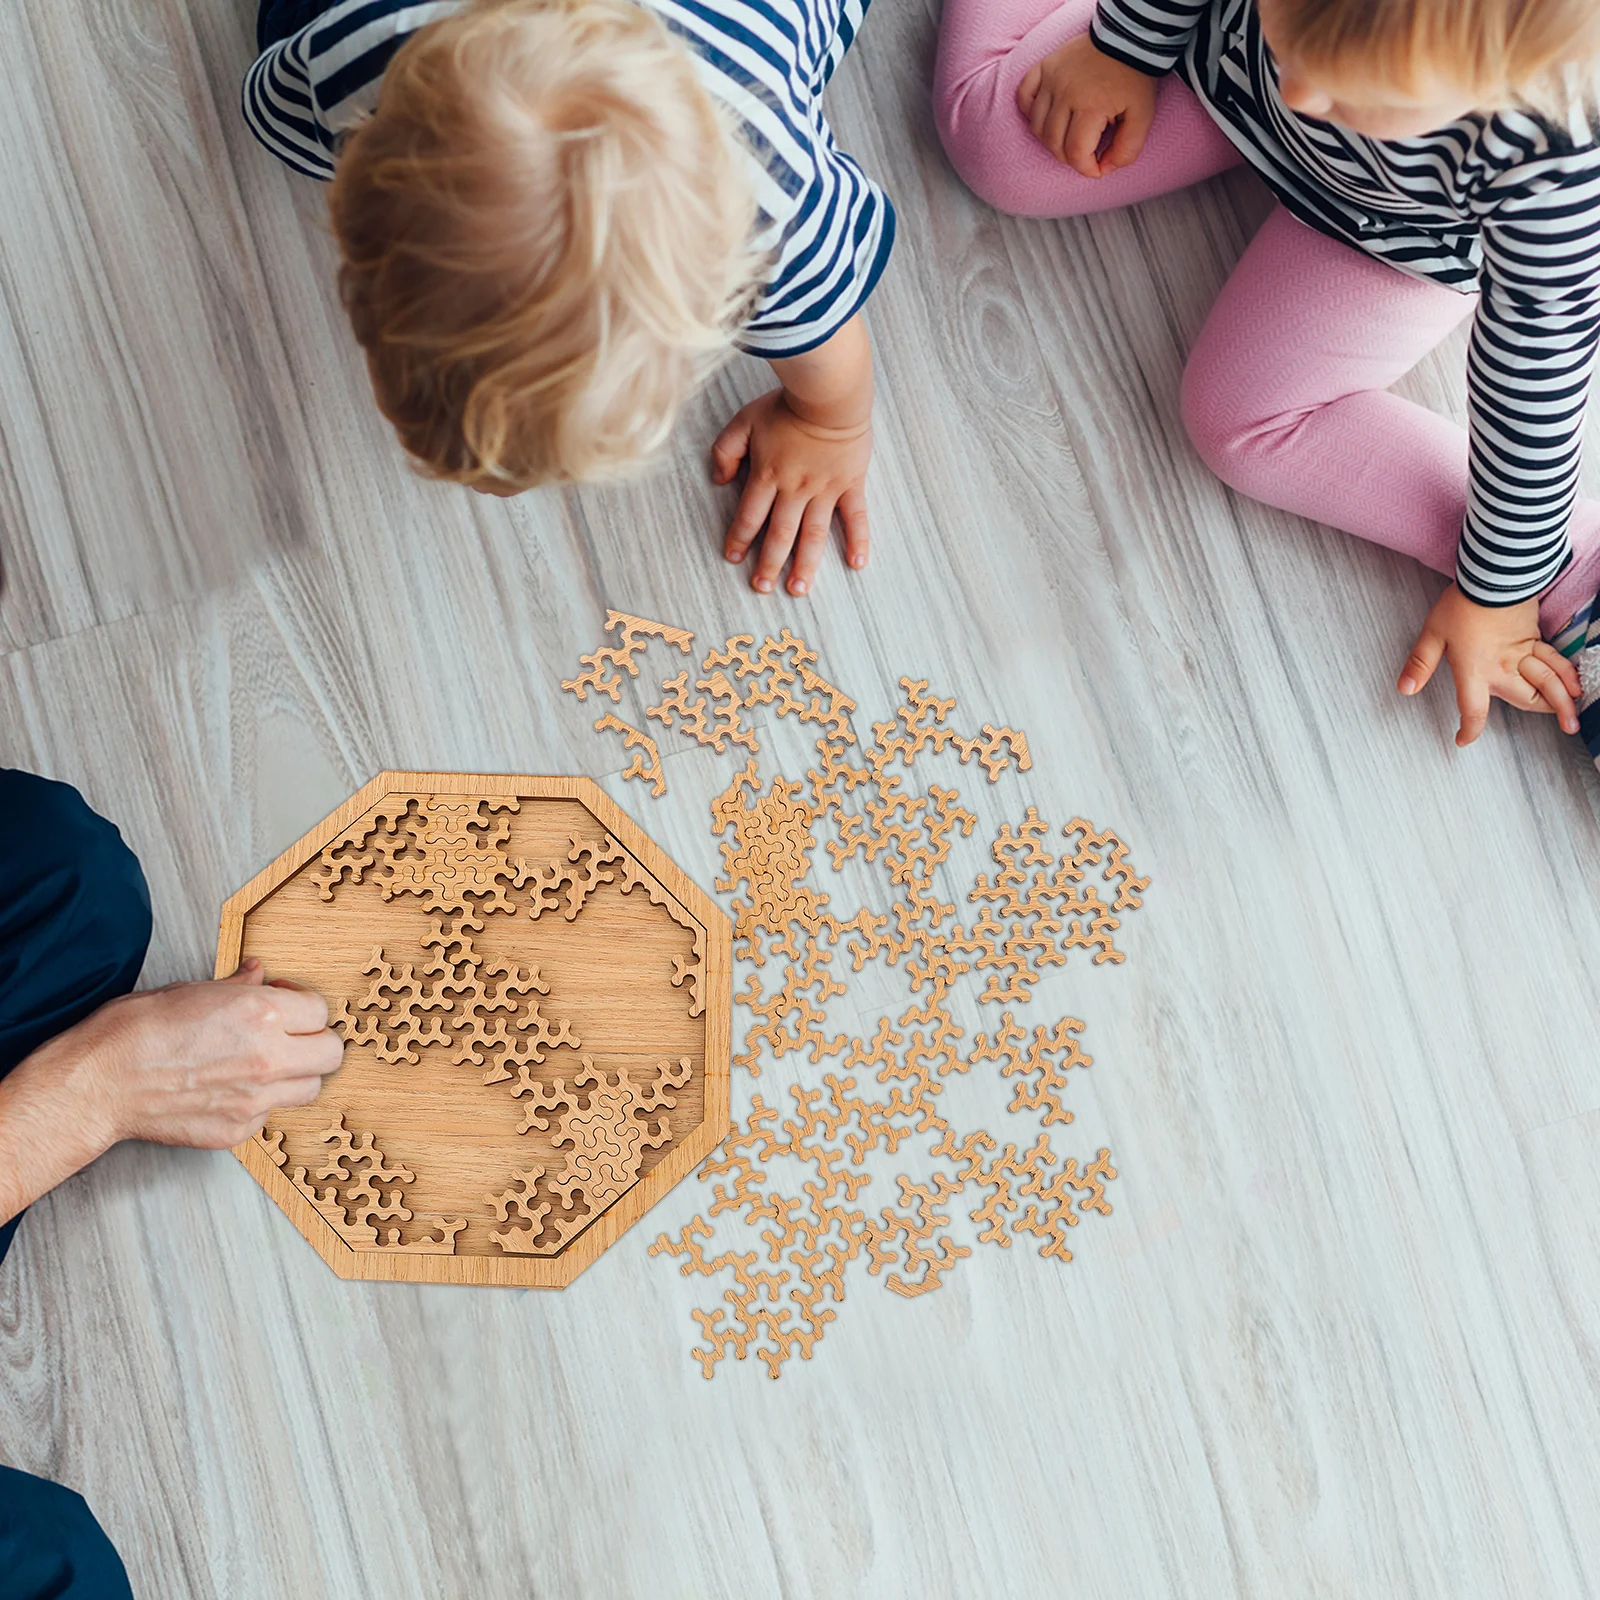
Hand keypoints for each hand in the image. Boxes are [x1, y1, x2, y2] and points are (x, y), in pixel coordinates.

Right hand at [64, 959, 343, 1149]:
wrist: (100, 1082)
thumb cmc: (135, 1031)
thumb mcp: (192, 989)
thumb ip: (238, 986)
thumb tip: (259, 974)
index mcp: (261, 1014)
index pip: (320, 1011)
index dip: (304, 1005)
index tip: (287, 1004)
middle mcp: (267, 1057)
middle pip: (331, 1053)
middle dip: (315, 1041)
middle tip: (292, 1036)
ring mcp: (255, 1099)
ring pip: (310, 1088)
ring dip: (296, 1075)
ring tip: (265, 1065)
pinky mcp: (237, 1129)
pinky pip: (269, 1115)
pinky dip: (259, 1103)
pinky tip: (232, 1090)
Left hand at [714, 388, 871, 595]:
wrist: (829, 392)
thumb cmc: (787, 404)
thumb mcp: (744, 420)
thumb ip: (725, 450)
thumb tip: (719, 481)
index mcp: (768, 476)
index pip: (749, 516)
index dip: (739, 539)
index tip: (733, 558)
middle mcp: (795, 489)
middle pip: (779, 534)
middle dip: (769, 563)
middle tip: (762, 588)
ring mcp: (825, 490)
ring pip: (813, 534)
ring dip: (805, 564)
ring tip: (798, 589)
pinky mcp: (851, 484)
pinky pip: (856, 517)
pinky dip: (858, 541)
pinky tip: (857, 565)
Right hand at [1017, 33, 1157, 174]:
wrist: (1128, 36)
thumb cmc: (1135, 78)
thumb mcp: (1143, 117)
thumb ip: (1127, 150)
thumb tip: (1104, 169)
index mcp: (1091, 106)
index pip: (1076, 153)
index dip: (1086, 169)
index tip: (1097, 168)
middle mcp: (1066, 93)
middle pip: (1054, 144)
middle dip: (1070, 157)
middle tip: (1085, 153)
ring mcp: (1052, 78)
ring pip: (1037, 126)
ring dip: (1051, 140)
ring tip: (1068, 137)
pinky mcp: (1045, 66)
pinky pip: (1024, 96)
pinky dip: (1030, 112)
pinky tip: (1047, 117)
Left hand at [1398, 584, 1579, 745]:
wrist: (1493, 577)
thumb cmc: (1462, 604)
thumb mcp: (1432, 635)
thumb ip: (1420, 664)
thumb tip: (1405, 688)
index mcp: (1475, 672)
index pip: (1473, 711)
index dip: (1470, 729)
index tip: (1464, 739)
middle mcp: (1504, 668)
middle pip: (1529, 698)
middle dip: (1547, 714)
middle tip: (1566, 729)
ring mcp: (1523, 653)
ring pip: (1550, 682)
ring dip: (1565, 701)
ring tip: (1575, 718)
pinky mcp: (1535, 637)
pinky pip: (1556, 660)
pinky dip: (1569, 673)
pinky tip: (1578, 683)